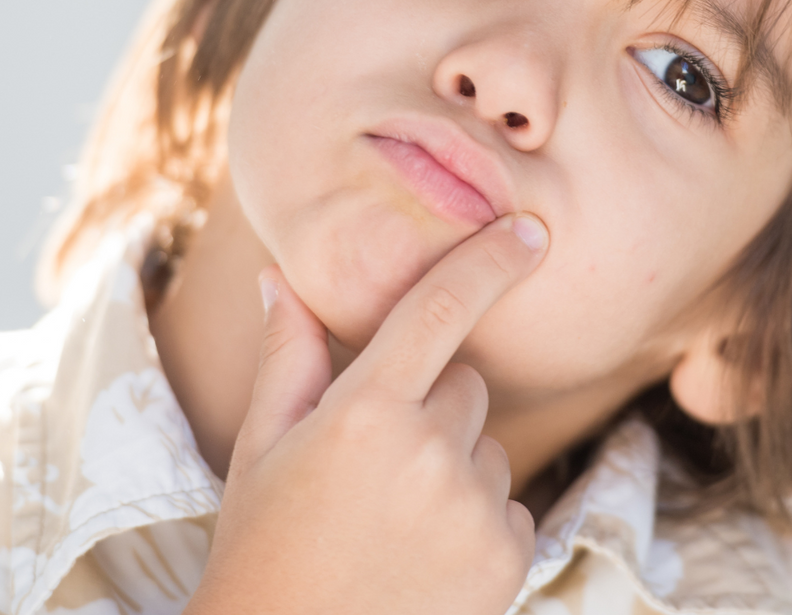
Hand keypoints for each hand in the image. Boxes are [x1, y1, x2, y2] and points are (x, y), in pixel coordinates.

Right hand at [185, 214, 549, 614]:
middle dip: (432, 406)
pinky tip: (423, 558)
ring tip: (391, 523)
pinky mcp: (508, 558)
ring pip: (489, 448)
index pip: (441, 309)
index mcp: (363, 413)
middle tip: (373, 466)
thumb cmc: (265, 550)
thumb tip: (281, 276)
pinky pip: (513, 506)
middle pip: (466, 385)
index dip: (490, 261)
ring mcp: (475, 510)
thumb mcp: (260, 449)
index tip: (530, 232)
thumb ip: (288, 356)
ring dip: (456, 468)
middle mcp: (429, 454)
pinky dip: (480, 523)